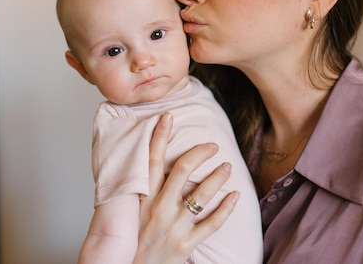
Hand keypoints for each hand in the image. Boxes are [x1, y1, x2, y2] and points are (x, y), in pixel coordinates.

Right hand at [133, 112, 238, 263]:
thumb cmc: (128, 244)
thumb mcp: (126, 214)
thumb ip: (137, 192)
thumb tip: (145, 171)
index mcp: (142, 199)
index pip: (151, 160)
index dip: (160, 136)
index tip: (168, 117)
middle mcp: (159, 209)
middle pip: (183, 169)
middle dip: (200, 152)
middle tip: (212, 145)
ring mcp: (174, 226)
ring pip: (202, 194)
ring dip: (218, 177)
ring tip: (227, 167)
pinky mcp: (186, 245)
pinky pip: (212, 223)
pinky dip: (227, 209)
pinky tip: (235, 196)